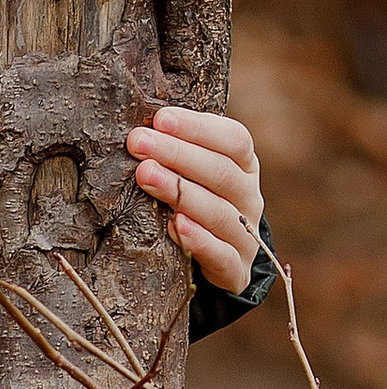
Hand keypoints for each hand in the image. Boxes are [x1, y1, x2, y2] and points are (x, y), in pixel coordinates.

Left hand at [125, 103, 263, 297]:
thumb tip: (139, 127)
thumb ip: (177, 152)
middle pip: (221, 172)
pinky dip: (199, 240)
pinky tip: (174, 226)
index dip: (198, 128)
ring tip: (146, 176)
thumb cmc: (195, 203)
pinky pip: (222, 255)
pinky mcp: (236, 269)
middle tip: (138, 143)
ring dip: (180, 192)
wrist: (218, 261)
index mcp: (244, 166)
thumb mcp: (192, 175)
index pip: (234, 139)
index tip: (160, 118)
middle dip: (177, 155)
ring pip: (220, 212)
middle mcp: (250, 197)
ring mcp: (245, 235)